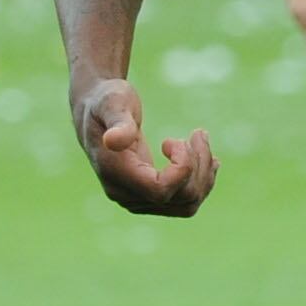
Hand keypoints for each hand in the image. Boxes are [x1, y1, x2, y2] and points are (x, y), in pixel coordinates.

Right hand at [75, 76, 218, 215]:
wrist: (96, 112)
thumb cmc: (106, 102)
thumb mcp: (112, 104)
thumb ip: (117, 123)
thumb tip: (113, 140)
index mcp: (115, 174)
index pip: (161, 191)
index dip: (182, 168)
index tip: (175, 139)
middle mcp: (125, 194)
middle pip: (181, 197)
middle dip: (199, 165)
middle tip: (198, 133)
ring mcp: (137, 200)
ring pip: (188, 203)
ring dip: (204, 174)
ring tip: (202, 141)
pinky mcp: (149, 197)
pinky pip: (185, 202)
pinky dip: (202, 181)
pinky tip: (209, 160)